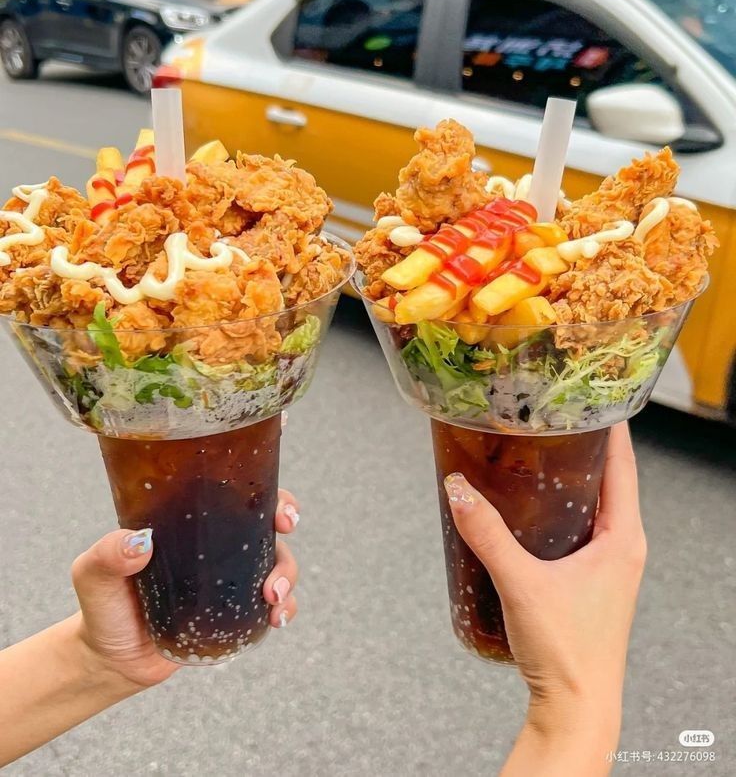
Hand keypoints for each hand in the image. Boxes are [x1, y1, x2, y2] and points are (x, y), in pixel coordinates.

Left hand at [71, 489, 300, 690]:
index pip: (236, 496)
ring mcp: (230, 581)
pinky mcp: (235, 615)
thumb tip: (140, 540)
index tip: (280, 510)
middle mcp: (217, 547)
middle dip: (285, 530)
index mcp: (191, 523)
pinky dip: (284, 609)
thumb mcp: (93, 575)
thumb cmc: (103, 608)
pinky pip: (273, 606)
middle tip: (283, 542)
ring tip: (272, 598)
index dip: (269, 496)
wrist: (110, 661)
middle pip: (266, 526)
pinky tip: (276, 619)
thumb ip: (107, 556)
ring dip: (287, 576)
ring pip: (277, 565)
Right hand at [445, 424, 645, 772]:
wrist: (577, 708)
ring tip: (534, 455)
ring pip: (594, 507)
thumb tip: (457, 488)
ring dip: (569, 481)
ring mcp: (610, 567)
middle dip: (582, 449)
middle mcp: (624, 548)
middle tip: (548, 418)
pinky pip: (581, 531)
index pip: (625, 466)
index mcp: (624, 539)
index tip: (592, 396)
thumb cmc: (567, 652)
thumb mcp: (521, 583)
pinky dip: (559, 511)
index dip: (611, 428)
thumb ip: (485, 533)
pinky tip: (528, 511)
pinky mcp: (592, 583)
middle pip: (610, 481)